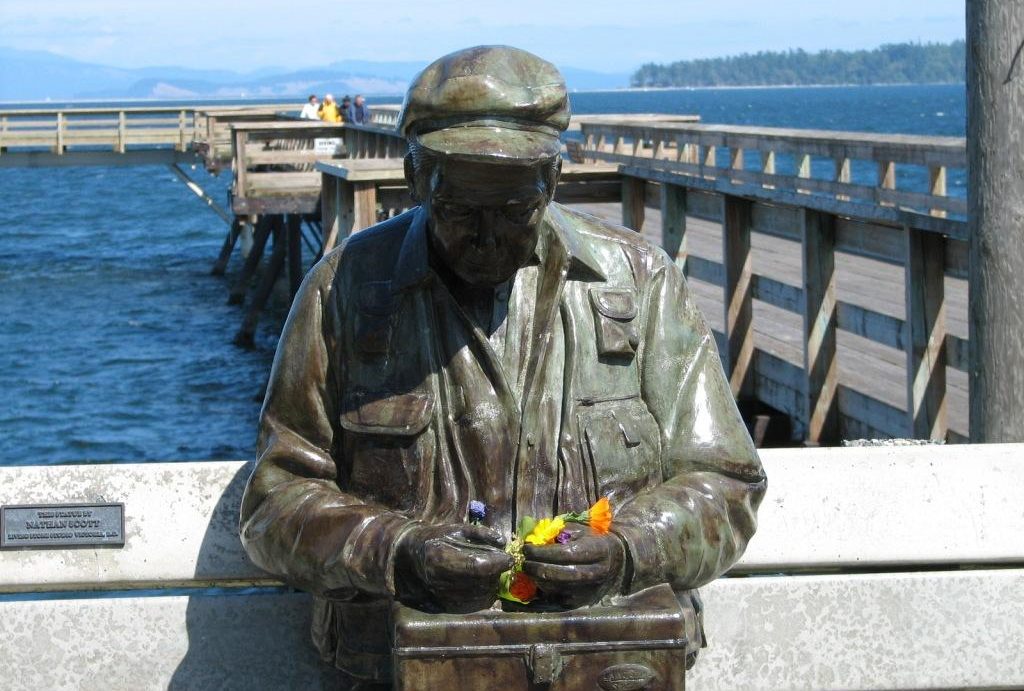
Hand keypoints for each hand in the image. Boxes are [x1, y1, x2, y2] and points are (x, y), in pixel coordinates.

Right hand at [395, 522, 512, 612]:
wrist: (413, 554)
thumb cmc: (437, 538)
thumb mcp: (456, 529)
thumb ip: (480, 533)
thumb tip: (502, 542)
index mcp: (441, 557)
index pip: (476, 565)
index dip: (496, 563)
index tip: (509, 558)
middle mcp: (440, 579)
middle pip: (480, 581)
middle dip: (497, 573)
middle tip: (502, 563)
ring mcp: (442, 594)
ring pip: (479, 594)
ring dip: (493, 584)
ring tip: (493, 571)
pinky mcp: (445, 604)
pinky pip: (473, 604)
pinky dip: (485, 594)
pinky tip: (486, 582)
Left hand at [522, 524, 624, 608]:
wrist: (614, 562)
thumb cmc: (592, 541)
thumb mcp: (580, 530)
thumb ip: (558, 533)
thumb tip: (533, 538)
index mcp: (595, 551)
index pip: (564, 554)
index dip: (542, 552)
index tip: (526, 548)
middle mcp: (593, 573)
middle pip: (558, 574)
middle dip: (535, 567)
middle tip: (523, 561)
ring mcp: (587, 591)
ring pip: (554, 588)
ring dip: (536, 579)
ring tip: (528, 570)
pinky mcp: (580, 603)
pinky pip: (555, 602)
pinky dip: (541, 594)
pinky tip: (533, 585)